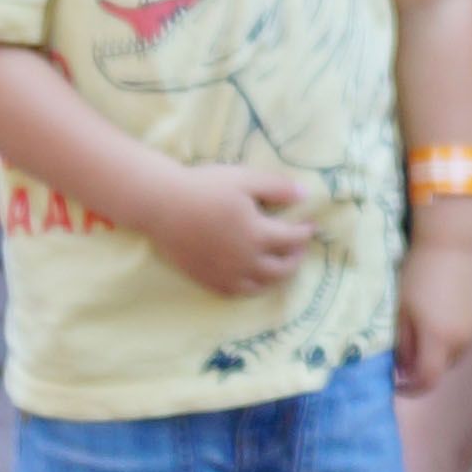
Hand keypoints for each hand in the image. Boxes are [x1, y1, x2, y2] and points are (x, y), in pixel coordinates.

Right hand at [153, 162, 319, 297]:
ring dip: (277, 276)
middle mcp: (245, 260)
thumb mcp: (244, 178)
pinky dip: (252, 287)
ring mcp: (226, 274)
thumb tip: (304, 195)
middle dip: (296, 257)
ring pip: (262, 285)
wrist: (161, 205)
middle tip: (298, 247)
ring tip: (279, 264)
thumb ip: (277, 188)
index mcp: (257, 234)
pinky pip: (237, 292)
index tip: (310, 225)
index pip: (293, 239)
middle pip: (282, 268)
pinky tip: (253, 277)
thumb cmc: (203, 187)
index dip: (305, 232)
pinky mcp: (208, 280)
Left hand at [394, 226, 471, 390]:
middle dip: (426, 366)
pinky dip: (455, 335)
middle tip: (408, 353)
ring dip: (442, 351)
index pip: (428, 380)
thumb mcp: (401, 310)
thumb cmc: (418, 273)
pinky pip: (468, 336)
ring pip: (457, 352)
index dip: (412, 389)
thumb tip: (403, 369)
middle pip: (443, 367)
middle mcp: (463, 339)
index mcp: (439, 338)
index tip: (399, 384)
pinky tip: (444, 314)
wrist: (450, 242)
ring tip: (428, 329)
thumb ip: (403, 345)